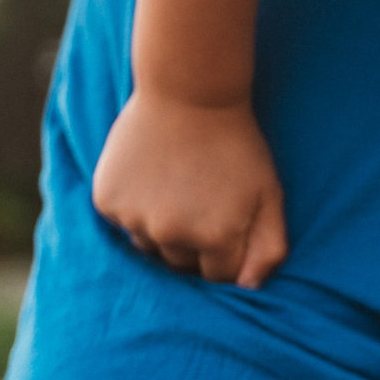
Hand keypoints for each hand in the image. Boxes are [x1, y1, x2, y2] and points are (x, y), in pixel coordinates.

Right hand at [91, 89, 287, 284]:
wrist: (189, 90)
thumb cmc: (237, 142)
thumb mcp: (268, 190)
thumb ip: (270, 245)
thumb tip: (251, 289)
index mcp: (216, 238)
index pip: (218, 277)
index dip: (224, 252)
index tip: (226, 223)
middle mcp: (173, 235)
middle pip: (181, 264)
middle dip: (193, 243)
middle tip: (200, 200)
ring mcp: (136, 219)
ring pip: (149, 246)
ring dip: (160, 227)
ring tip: (176, 186)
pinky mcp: (109, 201)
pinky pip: (122, 222)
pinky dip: (134, 206)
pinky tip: (150, 176)